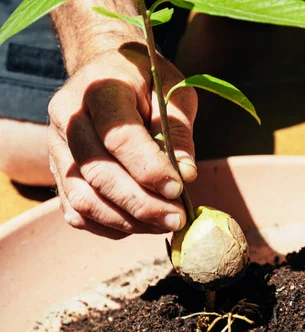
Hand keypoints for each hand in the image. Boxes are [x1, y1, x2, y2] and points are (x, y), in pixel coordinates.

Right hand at [47, 44, 197, 238]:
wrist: (106, 71)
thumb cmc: (146, 80)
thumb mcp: (173, 92)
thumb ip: (179, 131)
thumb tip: (186, 175)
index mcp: (100, 88)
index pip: (119, 136)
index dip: (149, 168)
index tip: (178, 189)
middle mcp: (68, 118)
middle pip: (98, 173)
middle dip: (142, 204)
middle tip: (177, 218)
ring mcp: (57, 147)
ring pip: (83, 198)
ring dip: (127, 221)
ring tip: (164, 224)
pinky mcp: (58, 171)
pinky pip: (76, 211)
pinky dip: (108, 226)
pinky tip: (140, 225)